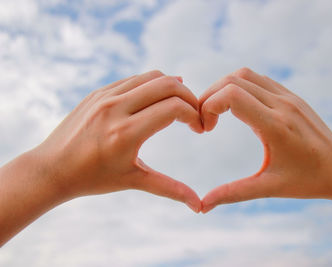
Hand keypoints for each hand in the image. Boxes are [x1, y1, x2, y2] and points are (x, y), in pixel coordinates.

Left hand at [33, 70, 202, 211]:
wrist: (51, 168)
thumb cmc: (93, 178)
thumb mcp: (134, 181)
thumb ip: (170, 189)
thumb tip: (198, 207)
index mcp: (126, 133)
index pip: (174, 108)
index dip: (193, 115)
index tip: (198, 128)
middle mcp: (115, 108)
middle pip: (167, 85)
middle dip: (189, 97)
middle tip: (194, 113)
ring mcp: (104, 97)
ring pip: (151, 77)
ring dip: (172, 87)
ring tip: (180, 105)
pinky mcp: (98, 92)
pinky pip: (133, 79)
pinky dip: (152, 85)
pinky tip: (158, 98)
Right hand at [199, 67, 331, 212]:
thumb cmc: (308, 181)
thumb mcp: (269, 188)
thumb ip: (233, 193)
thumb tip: (203, 206)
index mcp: (275, 126)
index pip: (231, 95)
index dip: (208, 106)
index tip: (206, 129)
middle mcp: (282, 105)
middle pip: (233, 80)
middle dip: (210, 97)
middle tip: (205, 121)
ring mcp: (289, 97)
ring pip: (245, 75)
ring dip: (224, 88)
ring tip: (217, 112)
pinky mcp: (292, 96)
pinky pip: (259, 80)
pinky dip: (240, 87)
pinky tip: (238, 108)